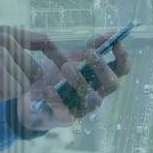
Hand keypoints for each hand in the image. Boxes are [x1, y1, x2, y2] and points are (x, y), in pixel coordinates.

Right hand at [0, 26, 66, 101]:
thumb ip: (15, 56)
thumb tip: (41, 73)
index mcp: (7, 32)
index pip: (42, 40)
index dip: (56, 55)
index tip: (66, 68)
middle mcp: (7, 38)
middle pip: (34, 70)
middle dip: (17, 83)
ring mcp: (2, 53)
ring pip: (23, 84)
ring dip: (7, 90)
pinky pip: (13, 92)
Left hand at [16, 35, 130, 130]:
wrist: (30, 95)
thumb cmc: (55, 75)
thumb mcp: (70, 56)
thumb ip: (89, 47)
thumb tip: (110, 34)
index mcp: (100, 79)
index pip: (121, 70)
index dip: (122, 57)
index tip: (116, 43)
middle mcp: (96, 94)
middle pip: (111, 84)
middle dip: (102, 68)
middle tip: (89, 54)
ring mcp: (82, 108)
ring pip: (93, 100)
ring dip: (81, 82)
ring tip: (65, 67)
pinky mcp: (65, 119)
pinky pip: (65, 113)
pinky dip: (56, 99)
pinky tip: (48, 88)